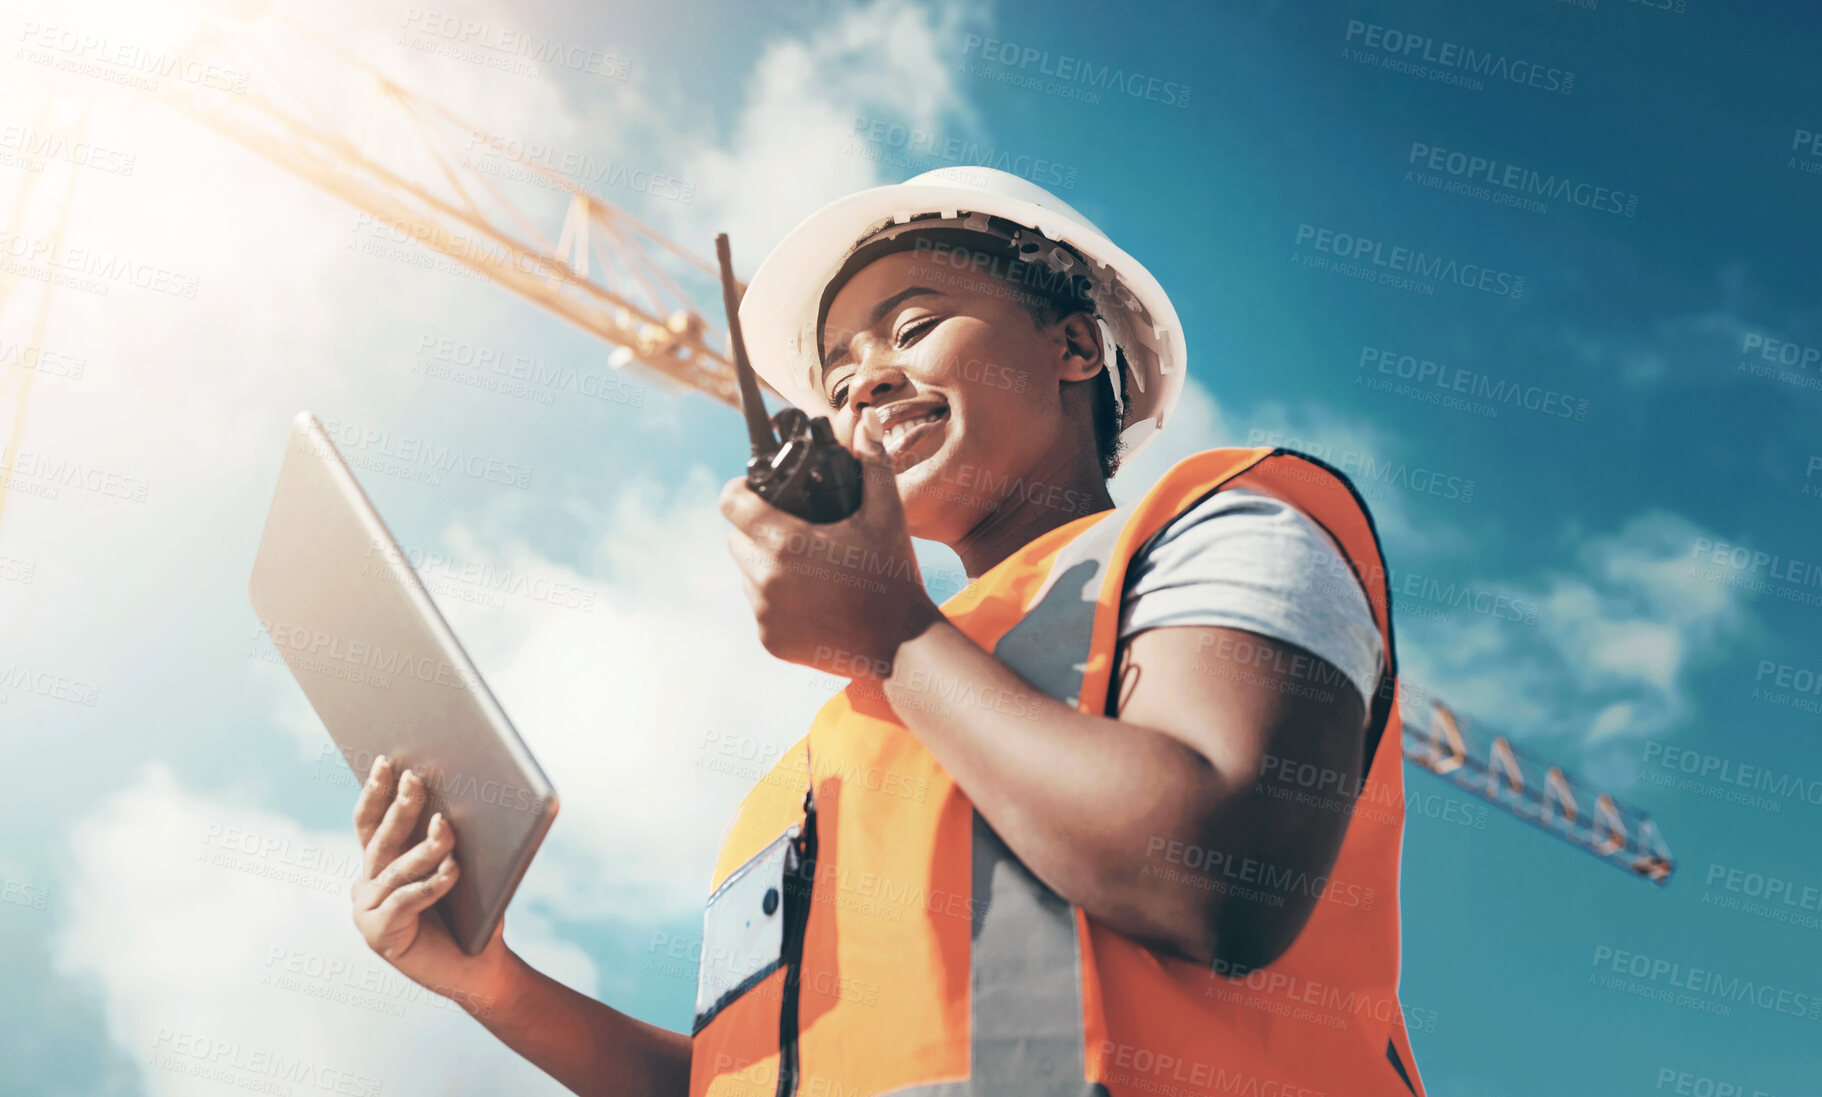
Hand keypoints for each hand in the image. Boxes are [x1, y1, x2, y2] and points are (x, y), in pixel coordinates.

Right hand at [350, 755, 522, 1018]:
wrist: (481, 967)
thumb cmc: (473, 912)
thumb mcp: (462, 868)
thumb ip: (448, 841)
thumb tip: (455, 798)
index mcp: (380, 864)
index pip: (371, 822)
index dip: (376, 791)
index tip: (386, 759)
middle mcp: (366, 885)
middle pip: (381, 839)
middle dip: (400, 806)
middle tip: (416, 779)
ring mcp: (367, 912)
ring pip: (396, 869)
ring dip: (425, 847)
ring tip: (446, 827)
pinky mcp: (379, 936)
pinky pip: (406, 902)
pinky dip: (431, 885)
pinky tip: (452, 871)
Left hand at [720, 407, 941, 676]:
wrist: (900, 646)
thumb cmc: (893, 576)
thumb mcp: (886, 515)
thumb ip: (872, 463)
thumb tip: (865, 419)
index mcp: (785, 542)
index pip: (731, 502)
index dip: (740, 489)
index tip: (755, 488)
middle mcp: (765, 579)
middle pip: (736, 538)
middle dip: (756, 528)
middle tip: (793, 528)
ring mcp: (764, 613)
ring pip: (746, 573)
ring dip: (764, 564)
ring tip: (803, 564)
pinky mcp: (770, 639)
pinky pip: (759, 607)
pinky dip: (775, 600)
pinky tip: (808, 598)